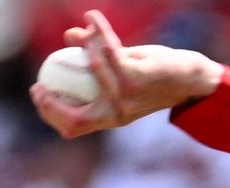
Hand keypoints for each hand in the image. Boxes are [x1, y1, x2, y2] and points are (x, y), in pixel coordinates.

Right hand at [30, 10, 223, 137]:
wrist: (191, 79)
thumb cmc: (156, 76)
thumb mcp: (123, 68)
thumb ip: (97, 56)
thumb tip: (70, 37)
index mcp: (113, 117)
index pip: (74, 127)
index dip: (50, 113)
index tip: (38, 91)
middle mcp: (119, 113)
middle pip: (74, 120)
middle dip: (50, 105)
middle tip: (40, 82)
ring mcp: (127, 97)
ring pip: (91, 70)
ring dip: (85, 46)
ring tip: (86, 29)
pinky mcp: (137, 77)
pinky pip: (108, 52)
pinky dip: (99, 32)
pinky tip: (93, 18)